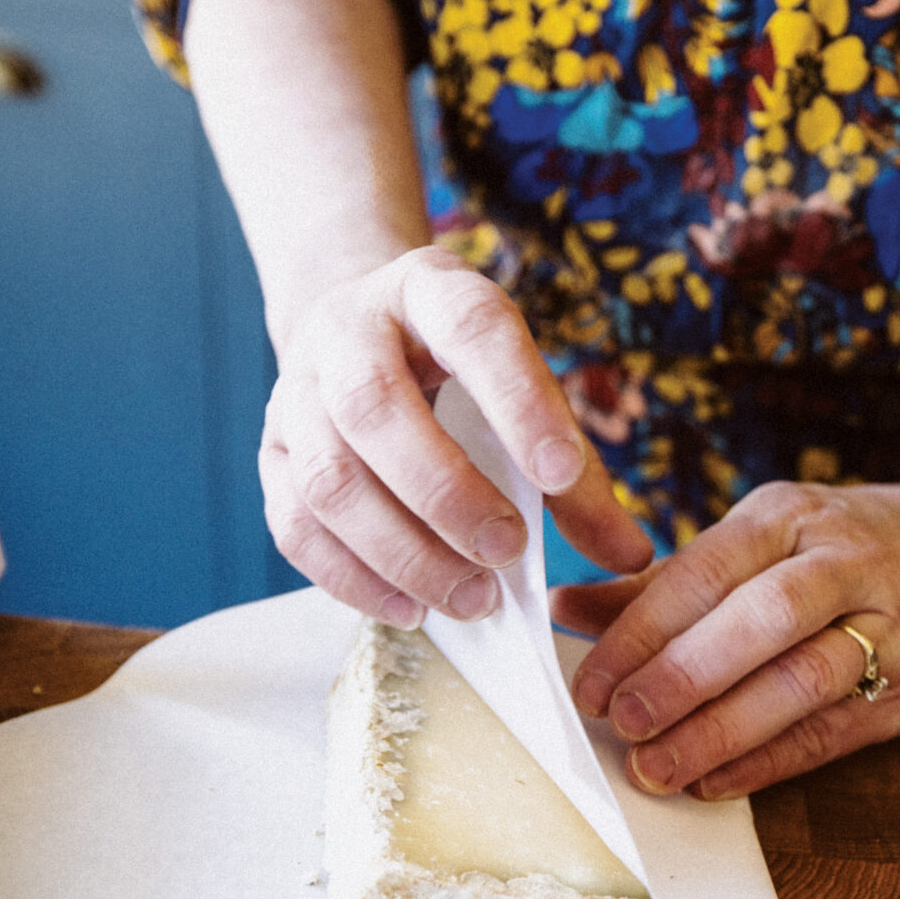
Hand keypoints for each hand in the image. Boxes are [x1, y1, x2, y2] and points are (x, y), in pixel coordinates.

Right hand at [261, 245, 653, 621]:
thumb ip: (577, 476)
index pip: (472, 328)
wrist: (357, 337)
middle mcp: (348, 330)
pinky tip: (411, 608)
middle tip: (507, 553)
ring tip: (470, 598)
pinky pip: (295, 526)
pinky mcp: (270, 455)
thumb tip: (629, 556)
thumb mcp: (522, 391)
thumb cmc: (460, 377)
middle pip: (375, 408)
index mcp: (429, 290)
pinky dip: (354, 578)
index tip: (562, 475)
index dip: (518, 400)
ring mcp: (296, 393)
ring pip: (329, 477)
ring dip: (403, 551)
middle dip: (446, 493)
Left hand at [552, 480, 899, 797]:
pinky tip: (714, 784)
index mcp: (789, 514)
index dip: (642, 631)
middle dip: (682, 677)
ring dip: (722, 731)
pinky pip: (834, 731)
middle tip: (620, 724)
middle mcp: (845, 561)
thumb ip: (661, 584)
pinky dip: (769, 762)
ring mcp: (891, 624)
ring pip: (803, 680)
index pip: (707, 570)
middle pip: (760, 621)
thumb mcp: (757, 540)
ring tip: (657, 769)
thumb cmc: (834, 550)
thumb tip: (563, 609)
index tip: (589, 684)